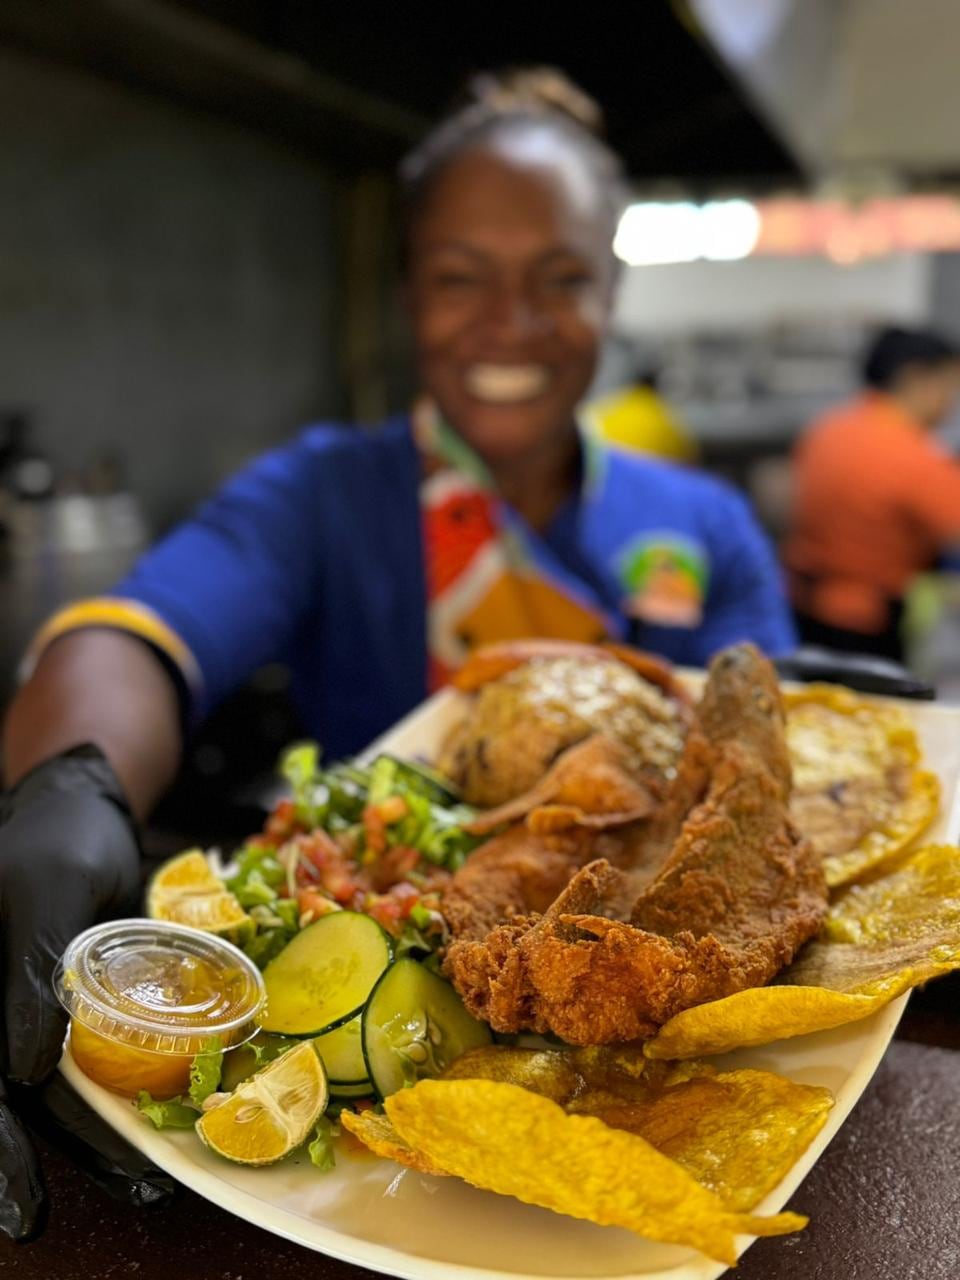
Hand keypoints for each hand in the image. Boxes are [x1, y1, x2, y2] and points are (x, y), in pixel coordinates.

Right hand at [0, 745, 171, 1237]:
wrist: (84, 810)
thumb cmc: (61, 840)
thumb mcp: (48, 891)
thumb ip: (29, 970)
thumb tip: (18, 1070)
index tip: (22, 1199)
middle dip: (14, 1166)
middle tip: (38, 1222)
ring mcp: (11, 1011)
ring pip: (33, 1094)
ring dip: (79, 1143)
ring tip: (137, 1188)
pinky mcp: (48, 1011)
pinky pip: (66, 1067)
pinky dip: (98, 1104)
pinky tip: (133, 1141)